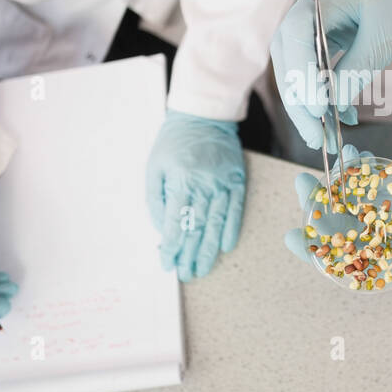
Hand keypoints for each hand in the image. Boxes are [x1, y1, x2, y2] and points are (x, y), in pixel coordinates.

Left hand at [146, 111, 245, 281]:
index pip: (176, 223)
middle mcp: (204, 184)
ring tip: (203, 269)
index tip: (167, 264)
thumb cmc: (173, 143)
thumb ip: (157, 201)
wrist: (203, 116)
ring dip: (210, 250)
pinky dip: (231, 229)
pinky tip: (225, 247)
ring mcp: (223, 183)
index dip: (171, 247)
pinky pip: (236, 210)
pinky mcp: (237, 180)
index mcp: (181, 181)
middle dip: (190, 255)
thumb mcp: (155, 168)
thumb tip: (164, 230)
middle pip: (198, 228)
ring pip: (217, 223)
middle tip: (186, 274)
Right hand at [270, 0, 391, 148]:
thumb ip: (360, 67)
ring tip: (322, 136)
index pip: (297, 33)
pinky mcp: (327, 29)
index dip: (301, 74)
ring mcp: (316, 14)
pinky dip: (325, 89)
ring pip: (297, 61)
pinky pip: (316, 62)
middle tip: (314, 136)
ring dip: (307, 99)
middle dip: (299, 96)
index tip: (318, 110)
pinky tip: (341, 114)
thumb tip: (332, 106)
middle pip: (289, 51)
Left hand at [283, 145, 391, 289]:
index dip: (314, 253)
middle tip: (301, 184)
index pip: (342, 265)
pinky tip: (355, 152)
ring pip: (354, 198)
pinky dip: (364, 166)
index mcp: (391, 268)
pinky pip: (376, 179)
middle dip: (317, 207)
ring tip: (329, 160)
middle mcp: (385, 241)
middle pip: (339, 226)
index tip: (292, 237)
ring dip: (337, 180)